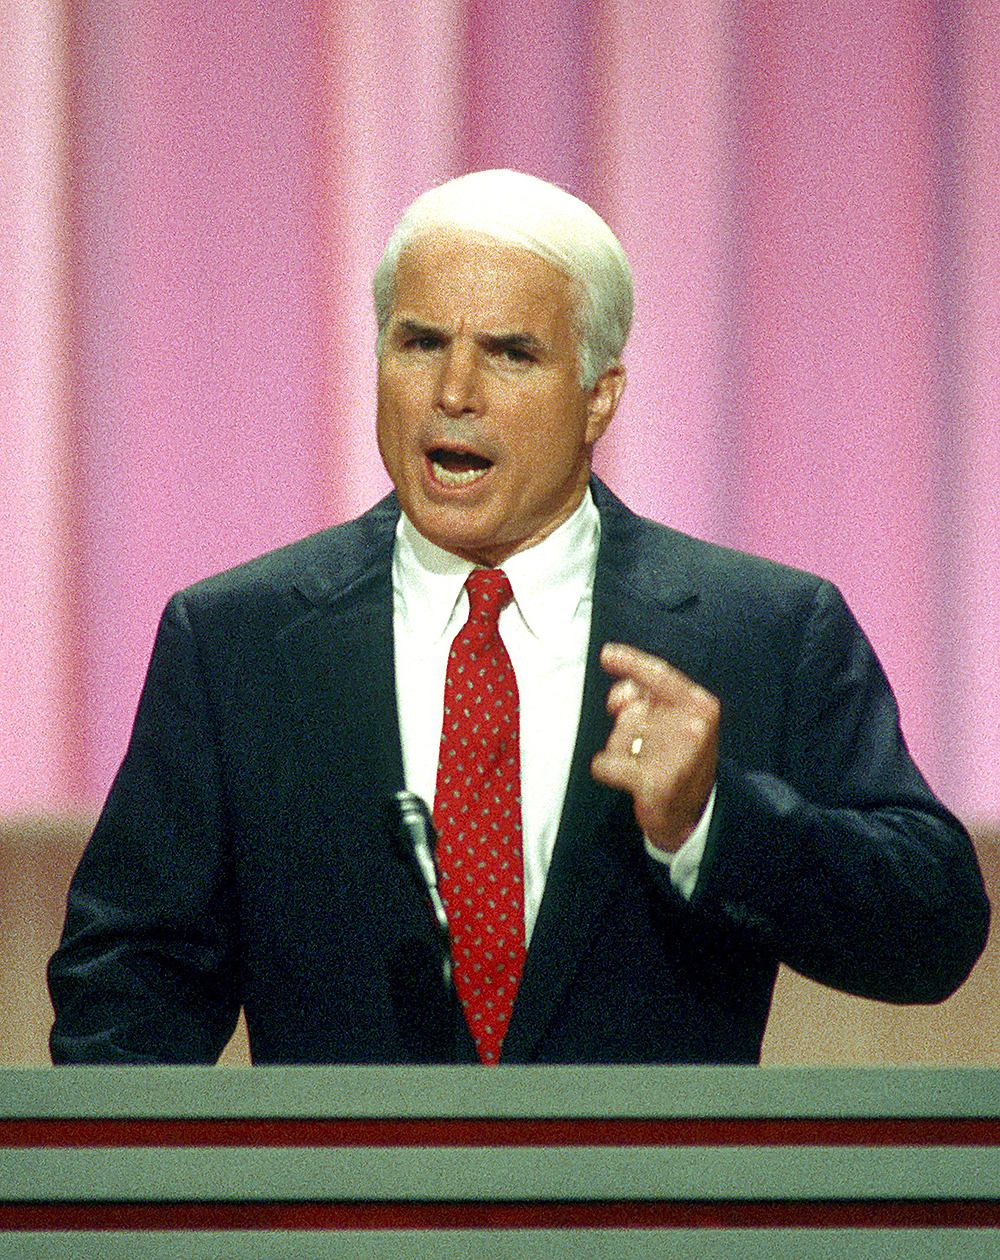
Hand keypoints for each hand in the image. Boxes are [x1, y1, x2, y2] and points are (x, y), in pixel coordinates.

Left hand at [590, 642, 719, 853]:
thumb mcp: (674, 721)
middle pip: (630, 712)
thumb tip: (619, 697)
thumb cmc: (679, 761)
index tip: (607, 654)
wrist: (693, 815)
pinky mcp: (656, 782)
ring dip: (621, 750)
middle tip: (648, 749)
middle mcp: (692, 726)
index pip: (659, 675)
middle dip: (628, 729)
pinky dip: (607, 770)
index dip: (630, 661)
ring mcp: (676, 755)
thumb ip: (647, 698)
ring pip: (617, 737)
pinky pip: (605, 764)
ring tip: (644, 765)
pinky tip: (627, 778)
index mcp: (701, 706)